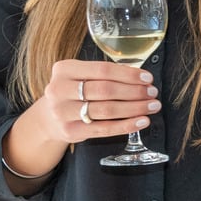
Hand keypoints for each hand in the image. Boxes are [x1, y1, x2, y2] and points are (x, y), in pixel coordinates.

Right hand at [2, 59, 161, 182]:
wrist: (48, 117)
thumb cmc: (73, 92)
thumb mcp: (80, 76)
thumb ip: (105, 74)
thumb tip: (141, 77)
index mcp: (64, 69)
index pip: (103, 70)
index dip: (128, 75)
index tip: (148, 78)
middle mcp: (59, 90)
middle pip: (106, 90)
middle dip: (134, 92)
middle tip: (152, 92)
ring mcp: (63, 112)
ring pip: (107, 110)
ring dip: (135, 108)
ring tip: (152, 106)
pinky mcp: (71, 131)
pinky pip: (104, 129)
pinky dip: (126, 125)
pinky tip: (141, 121)